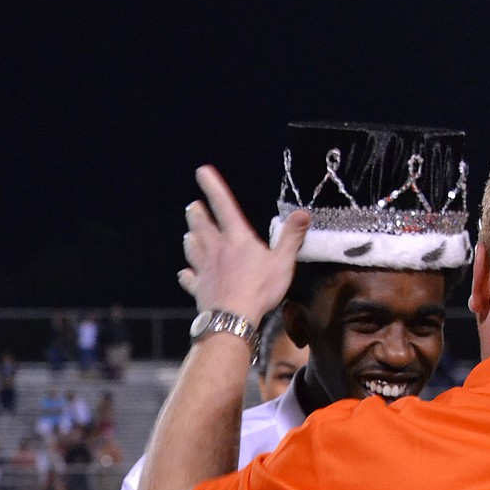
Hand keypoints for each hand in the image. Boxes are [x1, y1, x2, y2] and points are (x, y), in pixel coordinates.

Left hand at [179, 165, 309, 325]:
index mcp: (237, 237)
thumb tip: (303, 213)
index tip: (202, 171)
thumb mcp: (283, 262)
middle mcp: (216, 248)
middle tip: (193, 207)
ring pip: (191, 247)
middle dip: (196, 213)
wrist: (233, 318)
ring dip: (190, 239)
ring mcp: (204, 267)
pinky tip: (186, 273)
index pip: (223, 204)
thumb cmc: (260, 289)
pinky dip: (187, 274)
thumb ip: (292, 237)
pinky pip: (189, 278)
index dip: (212, 186)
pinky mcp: (199, 287)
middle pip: (200, 224)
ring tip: (190, 235)